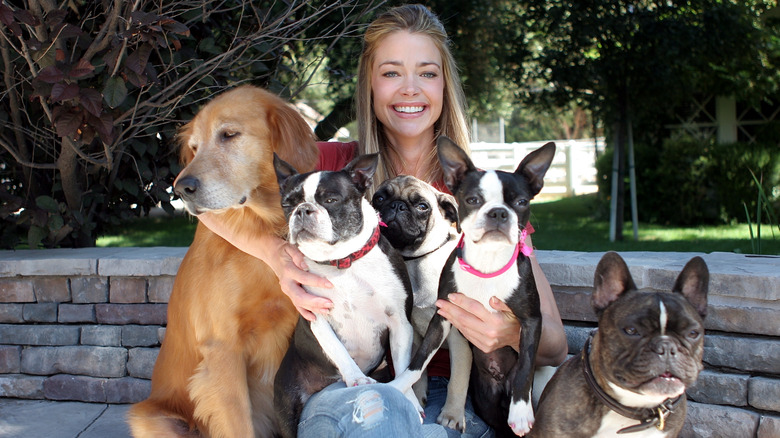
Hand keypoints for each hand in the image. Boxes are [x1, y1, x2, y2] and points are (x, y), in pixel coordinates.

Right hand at [198, 212, 332, 320]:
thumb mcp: (290, 248)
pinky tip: (314, 318)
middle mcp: (287, 283)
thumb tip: (305, 264)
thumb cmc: (284, 250)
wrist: (272, 254)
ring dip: (313, 309)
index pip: (304, 278)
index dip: (317, 282)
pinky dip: (305, 313)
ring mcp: (287, 290)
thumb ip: (298, 255)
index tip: (330, 285)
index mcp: (288, 271)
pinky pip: (297, 305)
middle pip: (301, 296)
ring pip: (300, 303)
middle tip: (330, 303)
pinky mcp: (289, 293)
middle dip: (316, 302)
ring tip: (327, 311)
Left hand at [436, 293, 519, 352]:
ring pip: (464, 328)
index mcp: (496, 321)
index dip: (461, 301)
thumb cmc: (514, 319)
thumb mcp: (513, 308)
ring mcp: (485, 342)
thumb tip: (492, 298)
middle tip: (439, 303)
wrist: (519, 338)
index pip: (474, 308)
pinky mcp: (483, 347)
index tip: (450, 295)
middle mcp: (489, 333)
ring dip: (451, 318)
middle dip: (450, 309)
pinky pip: (467, 335)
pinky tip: (451, 319)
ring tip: (441, 310)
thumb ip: (502, 304)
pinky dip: (458, 326)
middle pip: (465, 318)